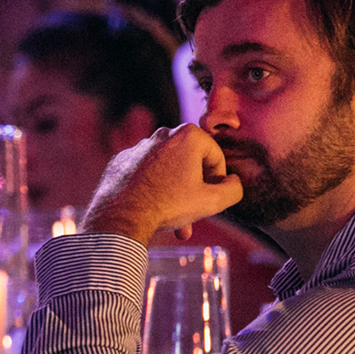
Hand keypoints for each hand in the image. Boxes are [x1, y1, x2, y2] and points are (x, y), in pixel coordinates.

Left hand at [82, 124, 243, 243]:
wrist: (120, 216)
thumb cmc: (167, 205)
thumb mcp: (211, 202)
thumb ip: (233, 190)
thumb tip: (234, 183)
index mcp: (188, 136)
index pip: (216, 157)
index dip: (219, 180)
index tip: (212, 198)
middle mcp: (162, 134)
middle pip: (190, 163)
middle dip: (194, 189)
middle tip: (195, 212)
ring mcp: (139, 146)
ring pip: (167, 170)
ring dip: (174, 192)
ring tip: (174, 220)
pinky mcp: (122, 160)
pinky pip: (144, 173)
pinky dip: (151, 188)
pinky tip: (151, 209)